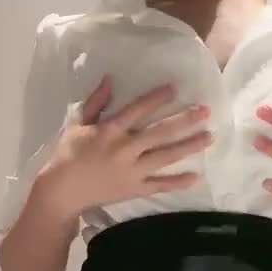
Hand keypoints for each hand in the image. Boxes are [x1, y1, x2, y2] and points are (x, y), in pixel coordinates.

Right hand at [38, 76, 212, 218]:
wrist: (62, 191)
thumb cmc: (68, 154)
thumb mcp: (77, 124)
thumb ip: (95, 102)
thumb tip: (109, 79)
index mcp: (110, 130)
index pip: (138, 109)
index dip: (157, 97)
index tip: (175, 88)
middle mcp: (125, 149)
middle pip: (160, 132)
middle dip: (184, 120)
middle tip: (205, 111)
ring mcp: (132, 170)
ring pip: (165, 156)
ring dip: (189, 146)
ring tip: (209, 137)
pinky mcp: (134, 189)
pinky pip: (160, 185)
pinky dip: (177, 182)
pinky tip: (196, 177)